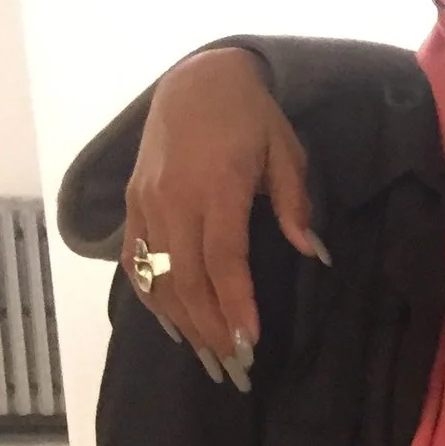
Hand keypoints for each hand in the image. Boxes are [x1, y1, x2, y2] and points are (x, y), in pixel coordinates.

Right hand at [122, 48, 320, 384]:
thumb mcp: (286, 151)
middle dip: (211, 326)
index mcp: (216, 187)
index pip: (223, 258)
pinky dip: (151, 296)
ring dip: (182, 320)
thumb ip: (295, 203)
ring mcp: (147, 203)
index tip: (250, 339)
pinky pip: (135, 261)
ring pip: (157, 277)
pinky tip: (173, 323)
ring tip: (209, 355)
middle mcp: (173, 199)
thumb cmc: (252, 116)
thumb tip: (311, 252)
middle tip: (235, 365)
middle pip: (186, 278)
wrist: (196, 80)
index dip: (235, 302)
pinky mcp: (133, 205)